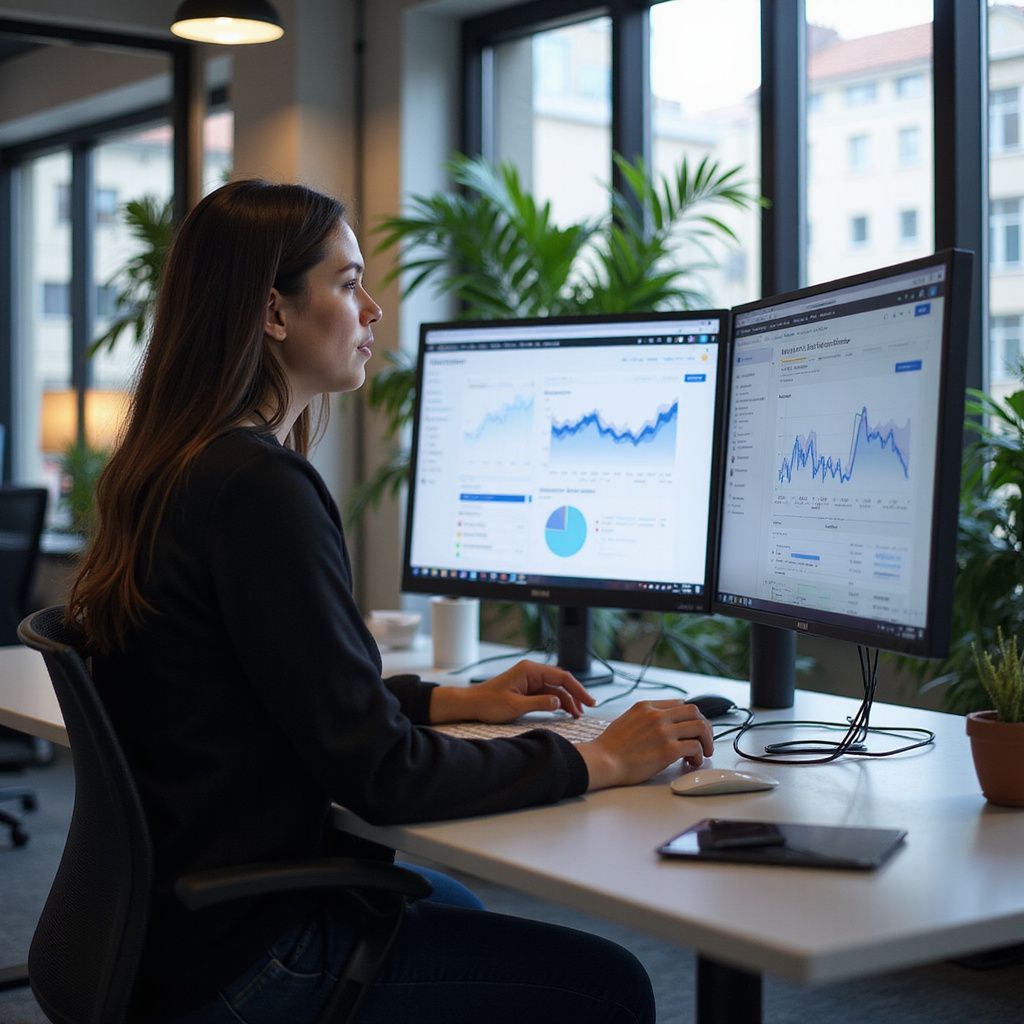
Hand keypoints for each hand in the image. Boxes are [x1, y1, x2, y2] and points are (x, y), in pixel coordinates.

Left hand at [467, 659, 595, 722]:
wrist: (472, 704)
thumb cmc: (489, 703)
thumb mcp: (515, 706)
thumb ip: (539, 703)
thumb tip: (559, 702)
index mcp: (530, 670)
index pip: (561, 677)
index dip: (578, 689)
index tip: (589, 701)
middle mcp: (532, 672)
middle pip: (561, 681)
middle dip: (575, 695)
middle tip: (588, 709)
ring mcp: (530, 680)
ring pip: (555, 689)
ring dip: (567, 701)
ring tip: (577, 715)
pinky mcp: (527, 689)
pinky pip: (547, 694)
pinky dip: (557, 702)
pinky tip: (564, 711)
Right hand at [577, 700, 713, 790]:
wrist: (603, 760)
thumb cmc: (611, 746)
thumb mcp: (627, 719)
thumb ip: (646, 717)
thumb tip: (662, 724)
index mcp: (646, 706)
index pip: (679, 703)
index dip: (690, 717)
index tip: (691, 728)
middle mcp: (657, 715)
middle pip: (694, 711)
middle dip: (704, 726)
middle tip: (704, 739)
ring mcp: (664, 731)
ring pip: (700, 727)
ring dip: (706, 740)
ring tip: (703, 752)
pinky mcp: (668, 750)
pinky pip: (695, 747)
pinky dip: (698, 755)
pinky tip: (691, 762)